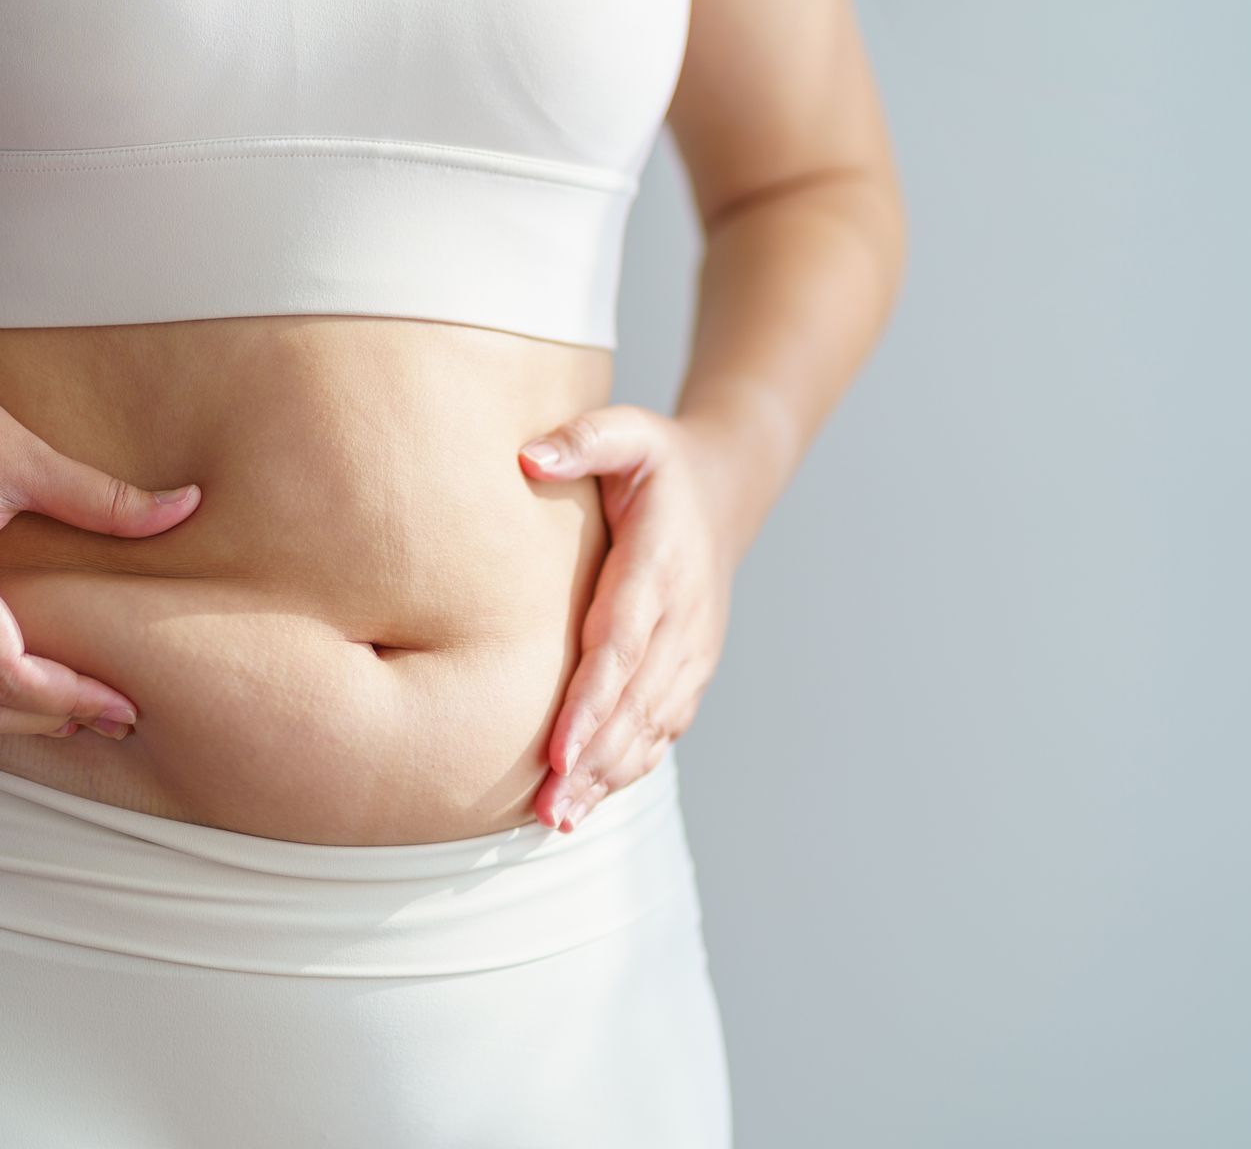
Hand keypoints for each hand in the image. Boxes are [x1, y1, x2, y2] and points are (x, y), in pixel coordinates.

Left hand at [518, 405, 736, 830]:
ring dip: (607, 775)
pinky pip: (661, 729)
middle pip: (636, 702)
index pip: (624, 642)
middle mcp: (686, 618)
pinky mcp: (690, 672)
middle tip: (548, 808)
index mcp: (663, 563)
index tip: (558, 747)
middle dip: (593, 759)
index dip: (593, 700)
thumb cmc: (655, 461)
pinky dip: (627, 768)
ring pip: (651, 726)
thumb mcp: (626, 431)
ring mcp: (693, 651)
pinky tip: (586, 801)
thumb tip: (526, 457)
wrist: (725, 489)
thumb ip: (581, 439)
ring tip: (558, 818)